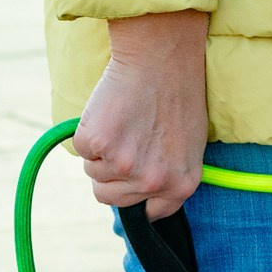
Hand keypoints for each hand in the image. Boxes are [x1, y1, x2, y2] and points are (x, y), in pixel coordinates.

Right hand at [72, 13, 210, 216]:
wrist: (161, 58)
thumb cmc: (178, 94)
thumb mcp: (190, 145)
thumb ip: (170, 175)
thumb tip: (146, 191)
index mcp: (180, 185)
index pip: (149, 213)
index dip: (136, 194)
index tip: (132, 179)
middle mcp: (152, 182)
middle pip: (111, 196)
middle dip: (112, 173)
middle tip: (126, 139)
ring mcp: (123, 165)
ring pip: (93, 174)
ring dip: (100, 153)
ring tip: (122, 122)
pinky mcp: (97, 144)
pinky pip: (81, 150)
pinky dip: (88, 133)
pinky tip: (109, 113)